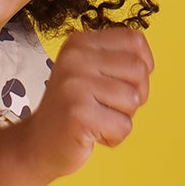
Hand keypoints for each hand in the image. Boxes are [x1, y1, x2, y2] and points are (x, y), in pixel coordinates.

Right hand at [0, 26, 151, 185]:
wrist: (38, 144)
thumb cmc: (73, 109)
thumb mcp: (90, 72)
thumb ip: (117, 59)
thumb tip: (146, 62)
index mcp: (80, 43)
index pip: (135, 41)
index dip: (143, 66)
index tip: (123, 82)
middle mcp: (75, 59)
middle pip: (139, 71)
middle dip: (135, 95)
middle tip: (108, 106)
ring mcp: (74, 85)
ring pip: (133, 99)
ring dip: (122, 117)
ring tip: (98, 119)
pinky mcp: (78, 114)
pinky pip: (123, 126)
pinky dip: (114, 137)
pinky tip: (92, 134)